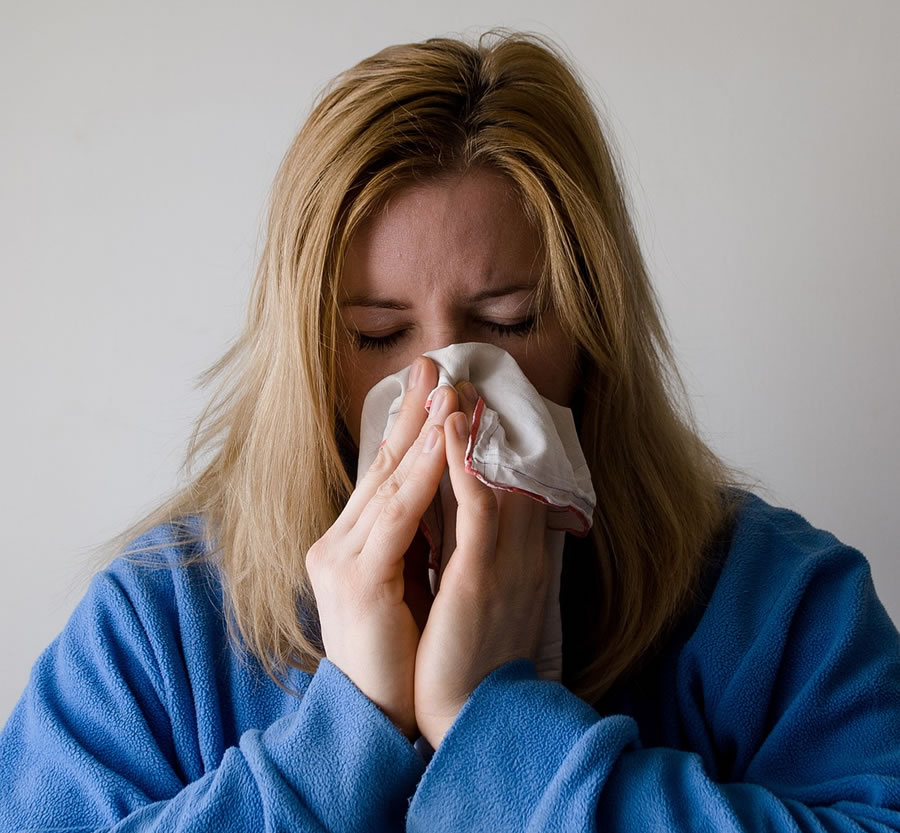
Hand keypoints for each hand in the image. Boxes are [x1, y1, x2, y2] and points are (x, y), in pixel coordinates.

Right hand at [305, 356, 458, 740]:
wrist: (381, 715)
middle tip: (435, 365)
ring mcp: (341, 558)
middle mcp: (337, 543)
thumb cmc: (402, 651)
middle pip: (379, 466)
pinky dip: (422, 474)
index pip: (381, 476)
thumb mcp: (407, 583)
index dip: (406, 429)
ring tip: (448, 391)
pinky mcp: (357, 577)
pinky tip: (444, 442)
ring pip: (388, 482)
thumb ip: (416, 538)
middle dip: (411, 414)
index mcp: (349, 544)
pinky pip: (397, 515)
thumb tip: (446, 496)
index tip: (432, 388)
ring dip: (422, 433)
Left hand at [415, 382, 552, 747]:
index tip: (470, 400)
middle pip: (500, 467)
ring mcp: (503, 560)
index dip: (487, 439)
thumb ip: (475, 551)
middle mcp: (518, 548)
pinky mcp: (481, 575)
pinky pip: (477, 508)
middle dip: (478, 419)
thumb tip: (459, 517)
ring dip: (471, 427)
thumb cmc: (466, 656)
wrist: (466, 716)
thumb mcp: (479, 593)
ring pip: (491, 476)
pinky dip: (466, 464)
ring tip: (452, 381)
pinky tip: (453, 426)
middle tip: (460, 370)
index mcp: (515, 553)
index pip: (504, 481)